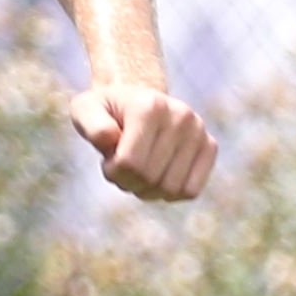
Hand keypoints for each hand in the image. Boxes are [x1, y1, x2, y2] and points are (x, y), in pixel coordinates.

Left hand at [71, 82, 217, 204]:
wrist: (136, 101)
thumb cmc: (107, 111)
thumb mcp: (85, 110)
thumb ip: (90, 124)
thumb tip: (110, 140)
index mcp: (150, 106)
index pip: (130, 164)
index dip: (113, 172)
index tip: (108, 160)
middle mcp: (180, 115)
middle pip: (150, 178)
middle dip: (128, 182)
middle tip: (122, 168)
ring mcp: (198, 130)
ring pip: (170, 189)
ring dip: (147, 190)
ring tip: (139, 171)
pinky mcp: (209, 145)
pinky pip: (190, 190)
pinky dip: (169, 194)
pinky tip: (158, 177)